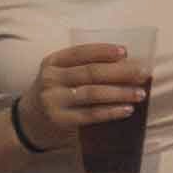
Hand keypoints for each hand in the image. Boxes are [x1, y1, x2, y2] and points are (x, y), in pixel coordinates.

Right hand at [21, 39, 149, 147]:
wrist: (29, 121)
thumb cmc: (55, 92)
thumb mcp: (59, 74)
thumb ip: (82, 67)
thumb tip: (125, 64)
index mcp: (52, 62)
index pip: (81, 52)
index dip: (104, 51)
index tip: (126, 52)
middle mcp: (51, 79)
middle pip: (91, 72)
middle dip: (120, 72)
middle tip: (143, 73)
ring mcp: (54, 100)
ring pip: (92, 93)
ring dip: (120, 93)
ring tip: (140, 93)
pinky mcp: (61, 120)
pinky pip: (91, 114)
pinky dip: (111, 111)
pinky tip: (127, 109)